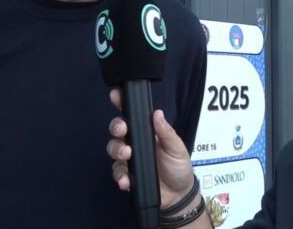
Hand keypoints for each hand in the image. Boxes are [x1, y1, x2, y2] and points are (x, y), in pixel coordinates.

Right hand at [106, 88, 195, 207]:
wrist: (178, 195)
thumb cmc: (179, 166)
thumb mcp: (177, 148)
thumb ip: (166, 133)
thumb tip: (157, 113)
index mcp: (147, 132)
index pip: (132, 115)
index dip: (122, 104)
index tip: (116, 96)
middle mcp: (135, 143)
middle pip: (118, 130)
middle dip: (116, 127)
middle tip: (123, 130)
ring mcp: (129, 159)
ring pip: (114, 149)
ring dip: (117, 150)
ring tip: (127, 155)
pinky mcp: (127, 175)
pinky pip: (117, 173)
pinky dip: (120, 175)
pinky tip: (126, 180)